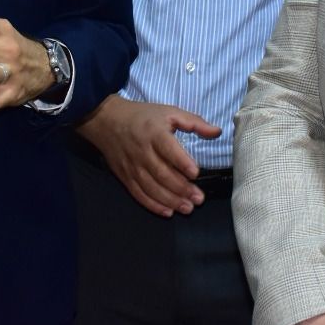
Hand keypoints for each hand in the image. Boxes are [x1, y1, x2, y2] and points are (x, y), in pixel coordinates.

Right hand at [75, 95, 221, 216]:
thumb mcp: (169, 112)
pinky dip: (153, 205)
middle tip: (199, 198)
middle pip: (161, 173)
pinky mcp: (125, 177)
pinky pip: (138, 194)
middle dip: (181, 188)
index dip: (182, 162)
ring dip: (170, 200)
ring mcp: (132, 166)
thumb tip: (217, 131)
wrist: (107, 120)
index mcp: (154, 133)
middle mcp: (142, 152)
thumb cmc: (143, 116)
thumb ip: (194, 122)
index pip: (169, 149)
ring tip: (187, 208)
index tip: (196, 173)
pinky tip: (167, 212)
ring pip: (151, 187)